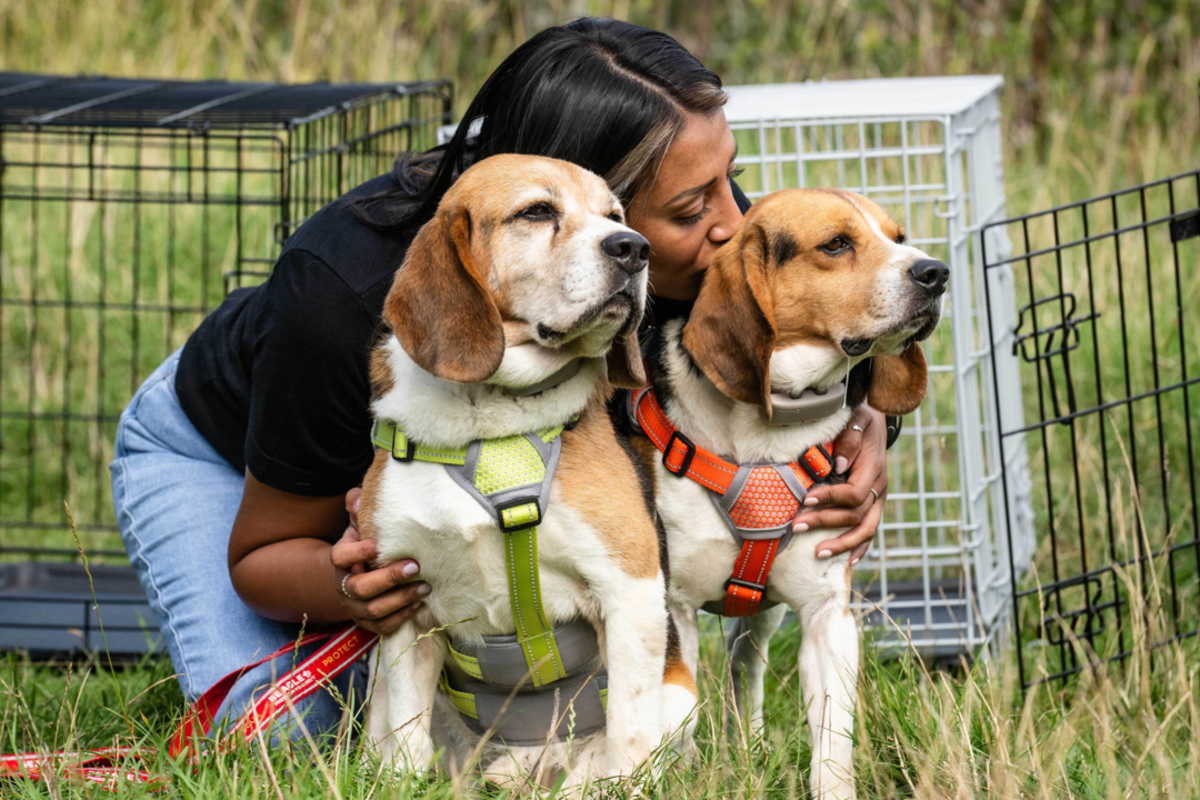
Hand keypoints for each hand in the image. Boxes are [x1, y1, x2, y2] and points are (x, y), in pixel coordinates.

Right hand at [329, 487, 428, 634]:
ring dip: (401, 599)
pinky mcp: (368, 623)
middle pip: (360, 588)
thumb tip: (357, 497)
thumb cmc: (366, 543)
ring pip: (374, 610)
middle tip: (414, 566)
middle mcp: (344, 586)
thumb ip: (358, 508)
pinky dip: (402, 616)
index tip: (377, 544)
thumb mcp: (360, 524)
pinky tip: (420, 603)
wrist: (360, 573)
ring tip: (425, 586)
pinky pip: (383, 626)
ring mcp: (355, 608)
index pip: (340, 557)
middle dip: (388, 578)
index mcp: (341, 560)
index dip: (357, 552)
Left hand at [793, 405, 887, 565]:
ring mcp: (878, 498)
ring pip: (866, 529)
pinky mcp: (874, 505)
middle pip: (856, 514)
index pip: (854, 492)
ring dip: (842, 544)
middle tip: (796, 526)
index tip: (806, 499)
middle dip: (826, 523)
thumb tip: (840, 465)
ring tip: (818, 553)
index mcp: (873, 467)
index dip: (831, 498)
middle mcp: (879, 487)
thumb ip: (849, 439)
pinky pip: (870, 530)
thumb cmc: (857, 419)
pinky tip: (848, 561)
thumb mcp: (856, 418)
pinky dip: (860, 547)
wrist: (872, 421)